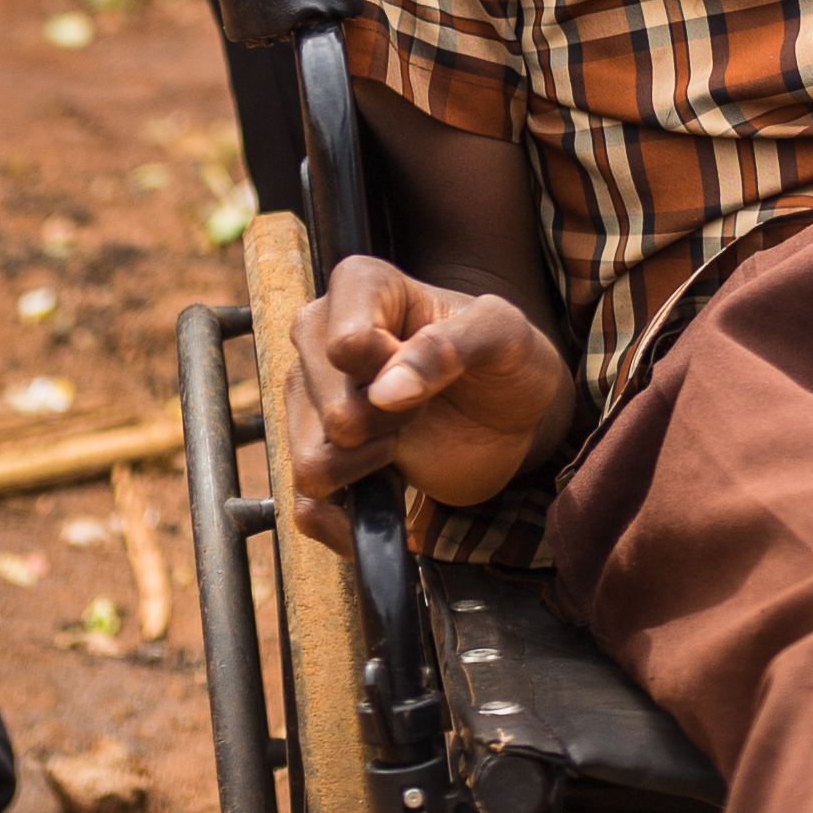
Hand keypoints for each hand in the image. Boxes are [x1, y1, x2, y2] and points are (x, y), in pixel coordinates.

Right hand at [284, 253, 568, 546]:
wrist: (506, 412)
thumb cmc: (504, 357)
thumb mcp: (501, 335)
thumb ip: (449, 347)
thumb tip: (384, 392)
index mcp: (359, 287)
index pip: (346, 345)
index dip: (394, 371)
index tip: (428, 367)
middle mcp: (318, 336)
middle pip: (329, 407)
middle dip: (388, 424)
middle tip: (421, 410)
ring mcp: (309, 399)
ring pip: (309, 460)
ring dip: (368, 468)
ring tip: (400, 441)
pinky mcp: (317, 455)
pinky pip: (306, 509)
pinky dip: (348, 526)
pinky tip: (390, 503)